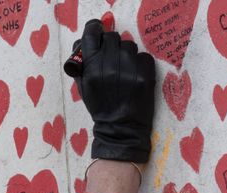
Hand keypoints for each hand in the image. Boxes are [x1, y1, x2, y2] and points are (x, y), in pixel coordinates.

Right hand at [66, 19, 155, 163]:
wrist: (121, 129)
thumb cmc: (100, 106)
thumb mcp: (83, 86)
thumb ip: (81, 62)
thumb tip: (84, 40)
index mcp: (91, 68)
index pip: (92, 33)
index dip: (94, 30)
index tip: (97, 32)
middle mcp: (109, 65)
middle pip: (112, 37)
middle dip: (111, 45)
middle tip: (112, 59)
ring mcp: (129, 69)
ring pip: (129, 45)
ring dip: (126, 54)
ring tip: (125, 70)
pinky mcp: (145, 74)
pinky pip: (143, 56)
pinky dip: (140, 63)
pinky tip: (135, 76)